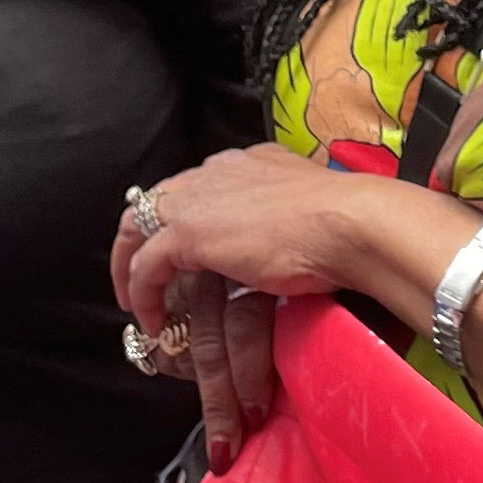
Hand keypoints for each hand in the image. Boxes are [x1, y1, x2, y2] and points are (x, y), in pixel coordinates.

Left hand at [115, 149, 362, 470]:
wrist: (350, 223)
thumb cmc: (349, 223)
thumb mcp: (314, 212)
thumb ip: (293, 217)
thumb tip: (301, 241)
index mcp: (249, 161)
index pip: (202, 184)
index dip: (188, 215)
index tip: (190, 248)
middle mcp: (218, 170)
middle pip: (160, 198)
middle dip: (145, 236)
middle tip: (144, 273)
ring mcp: (199, 198)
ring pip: (139, 227)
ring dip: (132, 266)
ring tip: (137, 302)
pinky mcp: (187, 233)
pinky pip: (146, 266)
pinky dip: (143, 293)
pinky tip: (152, 321)